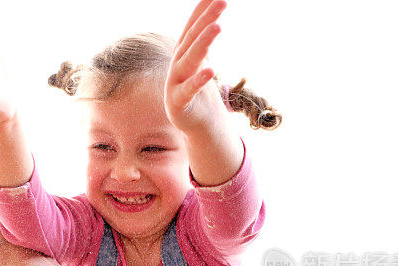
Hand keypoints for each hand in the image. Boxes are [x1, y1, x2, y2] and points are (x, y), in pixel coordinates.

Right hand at [165, 0, 226, 132]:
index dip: (203, 10)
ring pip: (190, 59)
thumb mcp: (201, 61)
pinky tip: (211, 71)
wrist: (195, 122)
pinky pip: (189, 90)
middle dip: (206, 20)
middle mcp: (177, 63)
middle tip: (222, 2)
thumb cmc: (199, 89)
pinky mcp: (178, 102)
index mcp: (183, 52)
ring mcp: (176, 82)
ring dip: (203, 43)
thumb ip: (203, 41)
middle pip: (192, 39)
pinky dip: (199, 80)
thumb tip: (211, 18)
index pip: (193, 26)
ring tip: (217, 27)